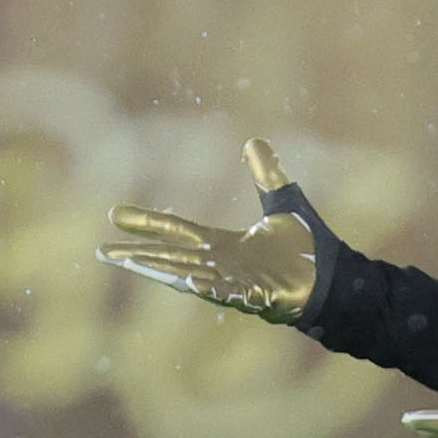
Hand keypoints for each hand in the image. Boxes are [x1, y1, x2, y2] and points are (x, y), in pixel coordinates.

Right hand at [99, 138, 328, 323]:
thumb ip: (267, 175)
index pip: (178, 231)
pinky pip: (231, 293)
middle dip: (138, 254)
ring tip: (130, 263)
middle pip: (173, 257)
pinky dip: (212, 289)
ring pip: (192, 275)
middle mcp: (224, 266)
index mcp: (224, 245)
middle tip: (103, 250)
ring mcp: (239, 283)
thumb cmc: (308, 248)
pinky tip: (190, 283)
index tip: (116, 215)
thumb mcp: (284, 203)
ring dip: (162, 270)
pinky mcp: (260, 297)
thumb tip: (254, 140)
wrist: (334, 280)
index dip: (148, 223)